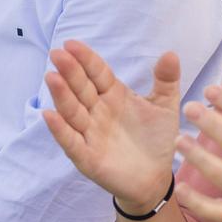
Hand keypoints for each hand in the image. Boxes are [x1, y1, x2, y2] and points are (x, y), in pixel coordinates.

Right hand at [42, 41, 180, 212]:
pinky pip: (71, 142)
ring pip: (72, 112)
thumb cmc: (156, 139)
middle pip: (81, 89)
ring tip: (52, 78)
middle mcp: (97, 112)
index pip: (97, 73)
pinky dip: (60, 130)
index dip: (86, 59)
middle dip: (70, 72)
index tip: (72, 44)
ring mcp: (90, 134)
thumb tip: (170, 53)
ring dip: (61, 96)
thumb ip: (166, 81)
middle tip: (58, 54)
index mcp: (113, 95)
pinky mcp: (87, 157)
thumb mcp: (165, 107)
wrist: (156, 178)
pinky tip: (50, 116)